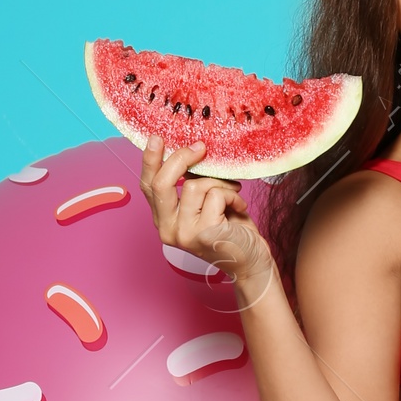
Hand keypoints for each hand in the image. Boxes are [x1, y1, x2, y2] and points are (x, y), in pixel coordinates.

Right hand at [138, 137, 273, 298]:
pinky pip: (215, 195)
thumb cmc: (231, 231)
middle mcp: (168, 229)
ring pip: (194, 186)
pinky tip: (239, 206)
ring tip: (233, 192)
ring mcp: (184, 234)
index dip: (151, 160)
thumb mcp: (205, 205)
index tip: (157, 138)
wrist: (252, 262)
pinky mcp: (204, 234)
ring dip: (219, 183)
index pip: (148, 186)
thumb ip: (191, 186)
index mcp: (164, 220)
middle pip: (161, 183)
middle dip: (181, 158)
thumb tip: (191, 152)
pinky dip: (232, 195)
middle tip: (201, 148)